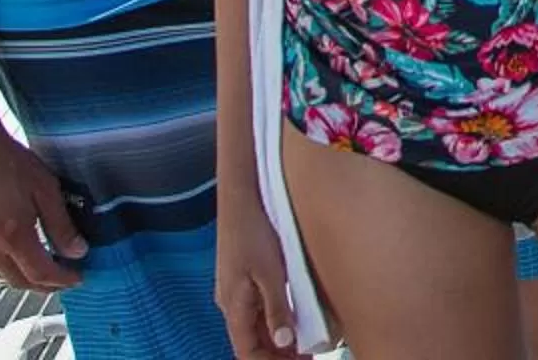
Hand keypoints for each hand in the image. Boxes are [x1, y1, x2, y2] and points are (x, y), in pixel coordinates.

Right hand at [0, 116, 83, 290]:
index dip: (63, 280)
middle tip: (61, 277)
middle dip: (44, 285)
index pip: (42, 275)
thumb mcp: (45, 189)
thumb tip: (76, 250)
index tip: (76, 277)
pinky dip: (0, 263)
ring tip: (40, 265)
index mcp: (12, 237)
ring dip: (21, 276)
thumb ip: (61, 224)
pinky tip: (11, 250)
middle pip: (19, 282)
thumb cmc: (3, 159)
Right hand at [217, 187, 298, 357]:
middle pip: (251, 342)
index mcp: (233, 306)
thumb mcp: (270, 272)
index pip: (246, 352)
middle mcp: (231, 302)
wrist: (241, 194)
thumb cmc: (254, 230)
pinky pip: (257, 308)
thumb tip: (284, 343)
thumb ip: (276, 308)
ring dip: (276, 339)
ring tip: (305, 345)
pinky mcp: (243, 277)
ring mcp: (236, 289)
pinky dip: (274, 320)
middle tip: (306, 358)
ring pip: (255, 326)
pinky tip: (294, 318)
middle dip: (275, 355)